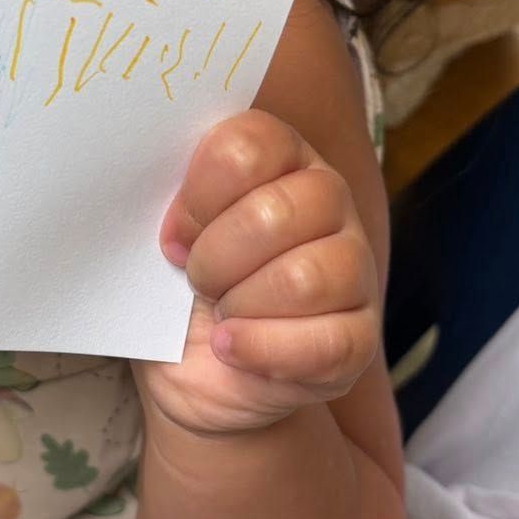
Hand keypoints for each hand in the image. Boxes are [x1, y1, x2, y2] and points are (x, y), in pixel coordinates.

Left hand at [136, 109, 380, 439]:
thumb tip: (158, 195)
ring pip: (304, 278)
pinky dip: (262, 351)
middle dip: (215, 258)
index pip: (251, 145)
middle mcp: (327, 201)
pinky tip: (233, 350)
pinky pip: (325, 343)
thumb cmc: (177, 291)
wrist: (192, 373)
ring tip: (222, 317)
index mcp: (279, 158)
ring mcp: (352, 268)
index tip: (174, 234)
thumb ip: (163, 200)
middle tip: (196, 281)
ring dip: (241, 305)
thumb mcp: (160, 238)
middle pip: (277, 212)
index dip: (200, 195)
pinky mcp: (360, 337)